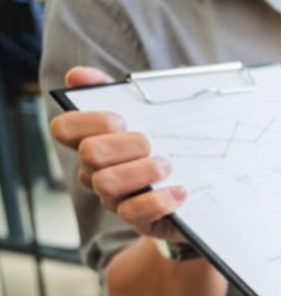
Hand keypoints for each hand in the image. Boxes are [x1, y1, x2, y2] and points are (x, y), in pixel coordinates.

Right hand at [48, 66, 188, 241]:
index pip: (64, 128)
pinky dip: (160, 199)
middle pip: (89, 154)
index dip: (90, 121)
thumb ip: (114, 92)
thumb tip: (77, 74)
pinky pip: (134, 212)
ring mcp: (114, 199)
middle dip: (124, 144)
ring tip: (168, 165)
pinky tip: (180, 190)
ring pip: (106, 184)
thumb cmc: (165, 146)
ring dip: (142, 171)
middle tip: (151, 144)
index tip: (122, 119)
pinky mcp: (137, 221)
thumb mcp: (146, 116)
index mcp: (93, 142)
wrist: (202, 190)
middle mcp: (95, 171)